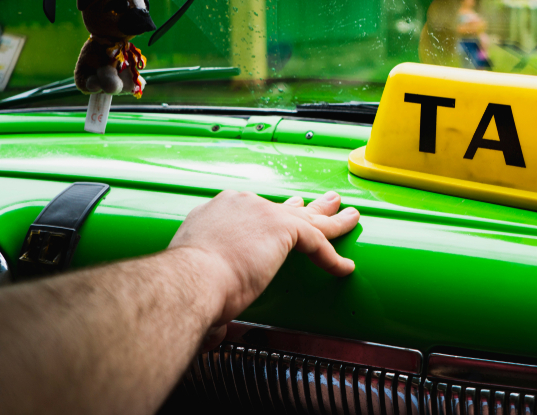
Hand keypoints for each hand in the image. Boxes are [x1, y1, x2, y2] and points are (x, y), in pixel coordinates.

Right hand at [168, 190, 358, 348]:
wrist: (190, 280)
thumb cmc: (185, 289)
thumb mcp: (195, 278)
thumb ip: (211, 298)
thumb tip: (216, 333)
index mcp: (216, 213)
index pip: (253, 212)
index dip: (272, 217)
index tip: (284, 218)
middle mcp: (239, 204)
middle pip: (282, 206)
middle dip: (306, 207)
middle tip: (326, 203)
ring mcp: (262, 211)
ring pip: (306, 217)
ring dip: (331, 219)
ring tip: (350, 216)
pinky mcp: (282, 226)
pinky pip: (317, 241)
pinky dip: (332, 257)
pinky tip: (344, 268)